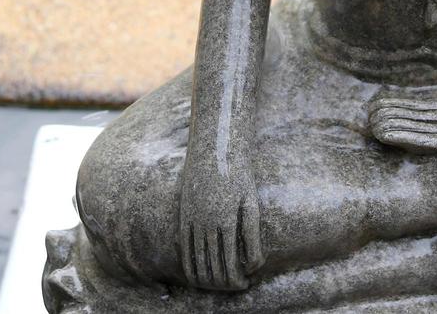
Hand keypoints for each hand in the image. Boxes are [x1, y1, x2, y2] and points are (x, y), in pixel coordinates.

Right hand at [176, 150, 264, 290]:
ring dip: (207, 279)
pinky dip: (190, 265)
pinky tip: (198, 274)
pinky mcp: (183, 215)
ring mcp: (191, 220)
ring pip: (196, 262)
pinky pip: (184, 248)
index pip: (228, 265)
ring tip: (220, 284)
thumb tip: (253, 266)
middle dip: (224, 283)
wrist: (215, 148)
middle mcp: (205, 223)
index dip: (237, 280)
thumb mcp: (251, 203)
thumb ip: (252, 236)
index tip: (245, 285)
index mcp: (224, 221)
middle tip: (236, 287)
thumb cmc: (239, 175)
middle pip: (212, 267)